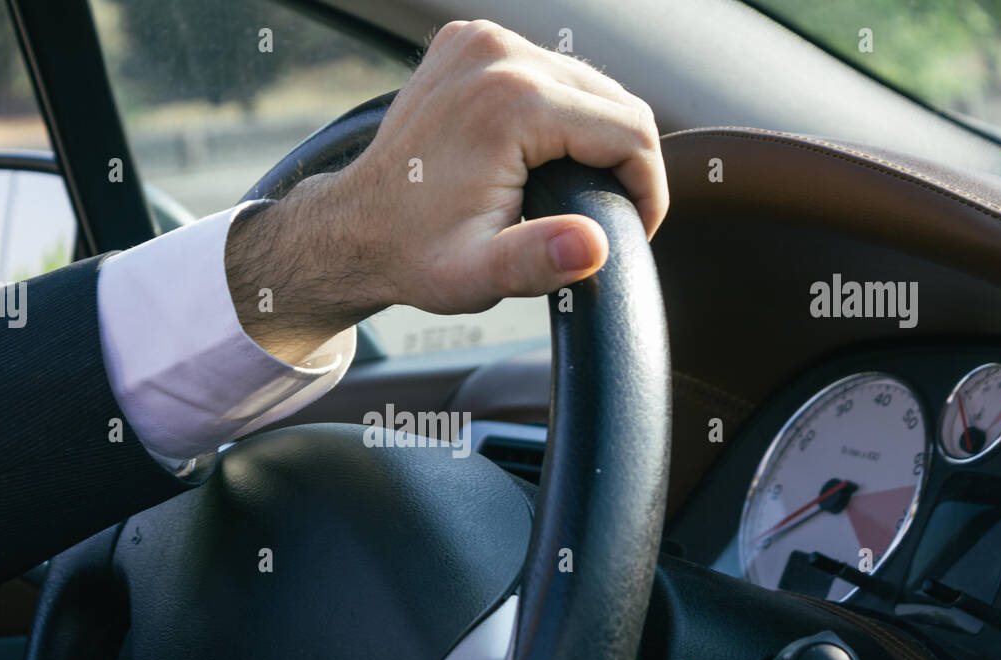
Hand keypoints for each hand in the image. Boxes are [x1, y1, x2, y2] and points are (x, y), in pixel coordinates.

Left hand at [227, 18, 668, 362]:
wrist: (354, 228)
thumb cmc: (414, 255)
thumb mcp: (478, 275)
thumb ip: (539, 261)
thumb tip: (594, 245)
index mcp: (510, 103)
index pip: (628, 131)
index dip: (646, 186)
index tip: (634, 228)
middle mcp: (497, 55)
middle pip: (612, 101)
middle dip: (624, 161)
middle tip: (608, 214)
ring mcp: (480, 42)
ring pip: (586, 83)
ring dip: (595, 135)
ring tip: (578, 188)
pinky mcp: (471, 43)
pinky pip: (548, 71)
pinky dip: (558, 111)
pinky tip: (541, 154)